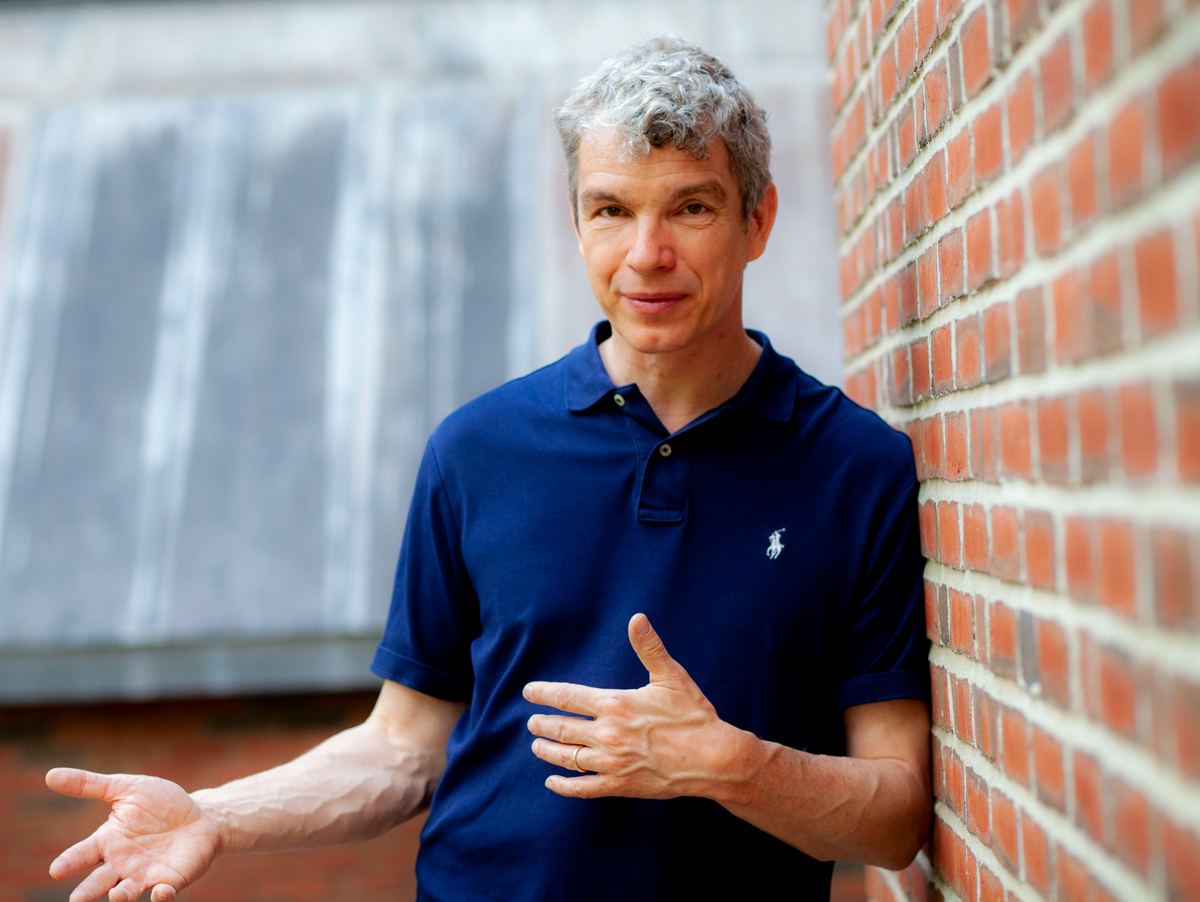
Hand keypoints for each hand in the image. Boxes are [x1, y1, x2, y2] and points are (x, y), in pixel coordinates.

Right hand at [45, 768, 221, 901]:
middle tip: (77, 900)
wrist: (199, 815)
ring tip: (115, 896)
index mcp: (108, 842)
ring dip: (121, 896)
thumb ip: (90, 785)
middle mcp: (122, 864)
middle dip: (88, 891)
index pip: (83, 854)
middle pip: (99, 882)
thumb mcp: (127, 788)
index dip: (70, 862)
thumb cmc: (159, 803)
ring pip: (127, 892)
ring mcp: (145, 875)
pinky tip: (160, 893)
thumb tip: (49, 774)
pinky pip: (163, 893)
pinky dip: (161, 896)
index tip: (57, 869)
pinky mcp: (170, 880)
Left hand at [524, 613, 748, 800]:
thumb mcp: (671, 676)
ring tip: (536, 745)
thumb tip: (637, 618)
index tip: (528, 692)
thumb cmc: (693, 715)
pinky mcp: (619, 786)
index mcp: (615, 704)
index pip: (566, 696)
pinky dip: (563, 786)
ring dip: (547, 751)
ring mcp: (611, 763)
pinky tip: (552, 782)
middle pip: (561, 728)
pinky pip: (582, 788)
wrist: (713, 759)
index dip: (543, 694)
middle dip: (542, 724)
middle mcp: (607, 734)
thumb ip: (649, 647)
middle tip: (532, 723)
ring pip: (566, 757)